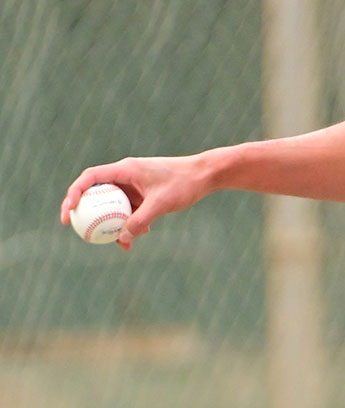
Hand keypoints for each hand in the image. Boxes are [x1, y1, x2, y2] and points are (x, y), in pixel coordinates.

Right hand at [60, 153, 213, 250]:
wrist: (206, 176)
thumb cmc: (184, 182)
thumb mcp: (162, 202)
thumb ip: (141, 219)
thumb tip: (123, 238)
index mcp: (125, 169)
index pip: (90, 178)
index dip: (74, 194)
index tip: (69, 214)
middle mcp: (126, 175)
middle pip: (96, 193)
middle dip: (87, 213)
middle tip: (80, 231)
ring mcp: (134, 186)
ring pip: (112, 206)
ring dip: (113, 224)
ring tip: (121, 243)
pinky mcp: (143, 195)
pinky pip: (128, 211)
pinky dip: (129, 223)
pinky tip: (139, 238)